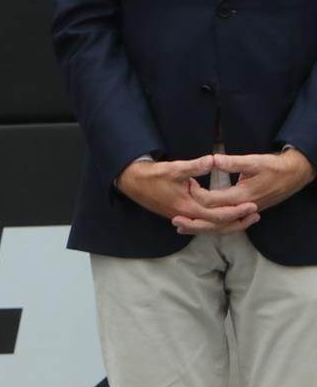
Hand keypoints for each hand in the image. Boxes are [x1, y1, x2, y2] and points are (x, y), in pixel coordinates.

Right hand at [116, 155, 259, 234]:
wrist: (131, 182)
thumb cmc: (152, 175)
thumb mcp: (175, 168)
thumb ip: (196, 166)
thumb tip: (214, 159)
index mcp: (189, 207)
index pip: (219, 215)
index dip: (237, 211)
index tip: (252, 205)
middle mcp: (187, 215)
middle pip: (218, 226)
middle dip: (238, 221)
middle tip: (255, 214)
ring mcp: (183, 216)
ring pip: (211, 226)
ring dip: (228, 223)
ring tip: (244, 217)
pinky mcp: (179, 214)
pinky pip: (202, 223)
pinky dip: (215, 222)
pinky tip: (222, 218)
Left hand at [187, 150, 316, 216]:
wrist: (292, 175)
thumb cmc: (273, 167)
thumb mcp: (253, 162)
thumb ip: (231, 162)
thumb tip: (212, 159)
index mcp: (241, 196)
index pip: (212, 201)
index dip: (197, 194)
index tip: (186, 183)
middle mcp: (242, 207)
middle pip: (214, 220)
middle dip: (195, 221)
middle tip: (175, 220)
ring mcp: (245, 211)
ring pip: (221, 225)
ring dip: (202, 227)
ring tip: (182, 227)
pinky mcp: (246, 211)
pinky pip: (227, 222)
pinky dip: (213, 225)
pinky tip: (202, 224)